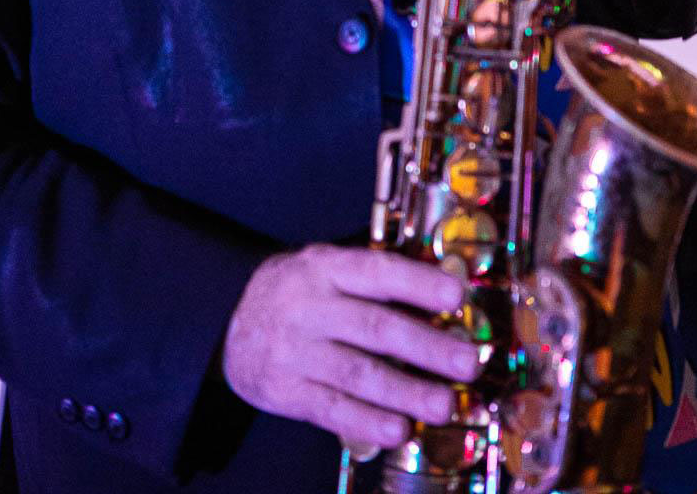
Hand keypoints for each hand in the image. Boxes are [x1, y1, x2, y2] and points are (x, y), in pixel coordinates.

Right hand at [222, 244, 478, 449]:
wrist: (229, 324)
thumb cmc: (299, 294)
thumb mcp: (327, 271)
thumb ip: (376, 283)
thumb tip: (447, 295)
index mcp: (324, 267)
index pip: (375, 272)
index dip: (416, 284)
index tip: (455, 296)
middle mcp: (307, 306)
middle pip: (373, 327)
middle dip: (426, 347)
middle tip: (467, 363)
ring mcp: (294, 350)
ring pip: (357, 373)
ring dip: (406, 392)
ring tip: (443, 404)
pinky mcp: (284, 391)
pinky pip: (331, 408)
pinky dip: (367, 421)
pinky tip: (398, 429)